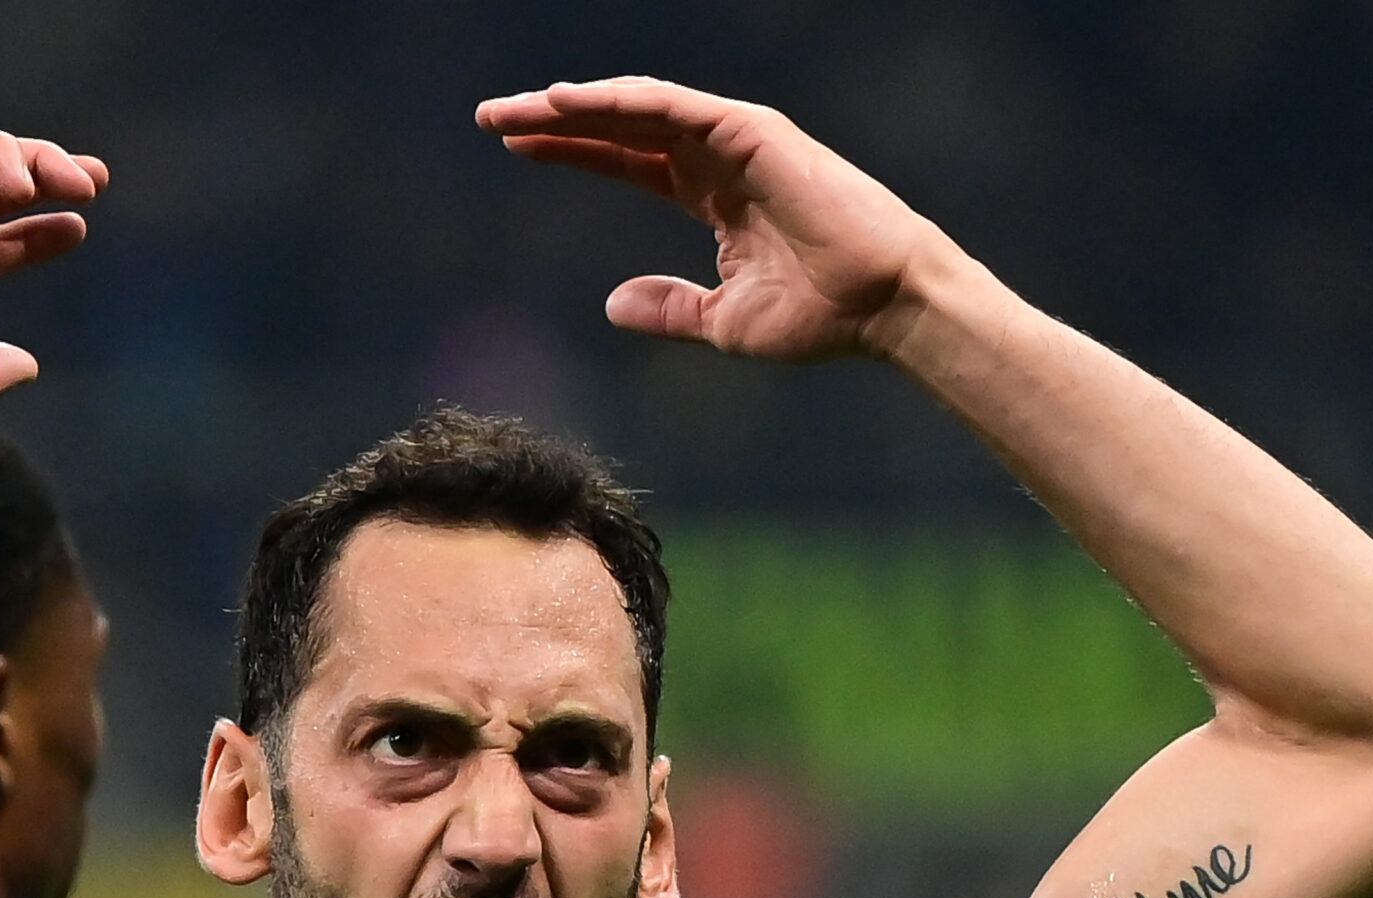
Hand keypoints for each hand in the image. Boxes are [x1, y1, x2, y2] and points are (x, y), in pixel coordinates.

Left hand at [477, 77, 944, 363]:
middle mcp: (719, 157)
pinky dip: (617, 100)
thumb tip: (611, 303)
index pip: (627, 160)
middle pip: (621, 124)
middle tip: (490, 117)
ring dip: (572, 104)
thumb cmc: (820, 316)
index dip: (573, 150)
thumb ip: (667, 308)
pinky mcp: (751, 130)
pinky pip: (669, 106)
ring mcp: (735, 138)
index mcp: (712, 195)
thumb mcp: (722, 322)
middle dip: (554, 119)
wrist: (882, 307)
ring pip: (638, 106)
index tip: (515, 148)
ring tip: (514, 109)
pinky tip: (565, 102)